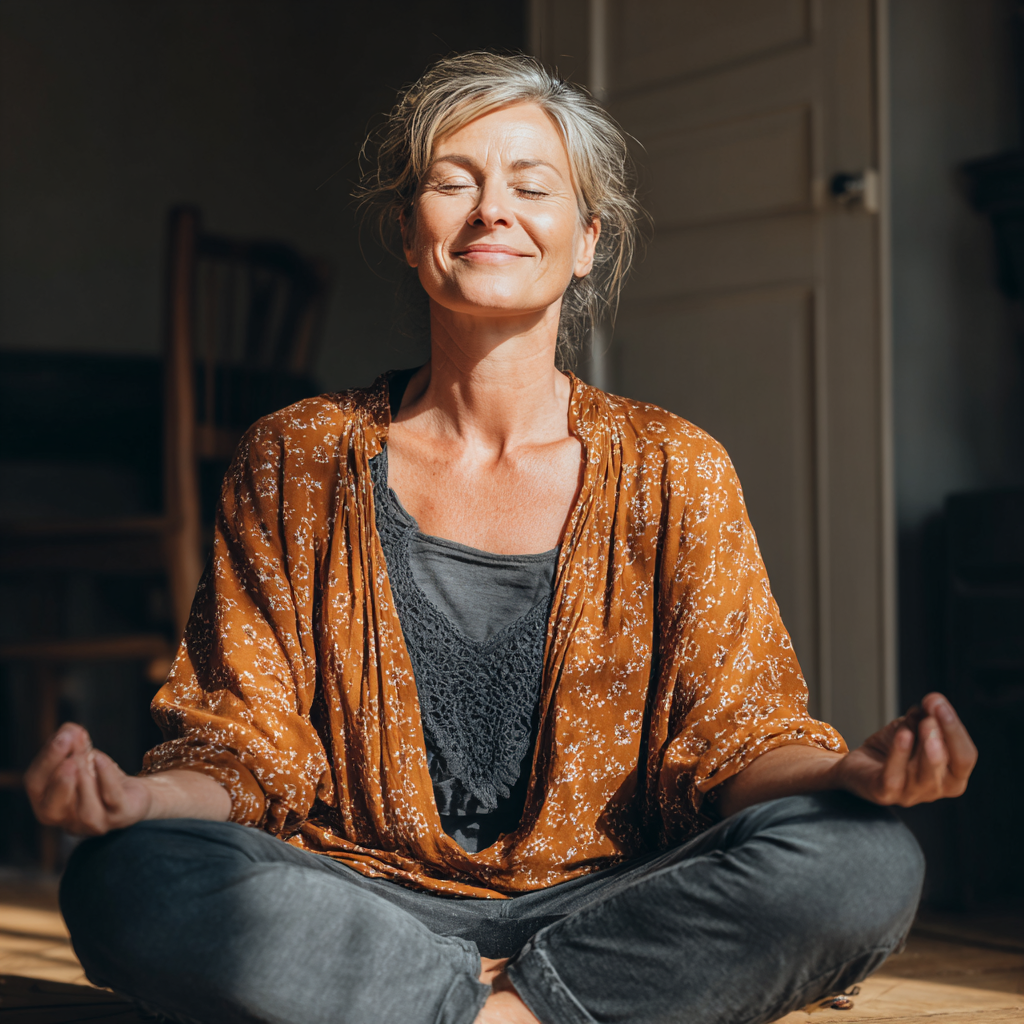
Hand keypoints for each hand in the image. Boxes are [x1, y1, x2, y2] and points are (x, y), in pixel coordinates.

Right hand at [25, 722, 152, 835]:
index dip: (47, 761)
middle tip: (70, 757)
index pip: (35, 786)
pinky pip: (112, 800)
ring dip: (84, 781)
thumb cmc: (100, 775)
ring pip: (85, 811)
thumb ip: (71, 744)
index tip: (61, 737)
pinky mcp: (121, 816)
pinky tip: (101, 760)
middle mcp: (67, 820)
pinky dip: (106, 778)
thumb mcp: (82, 757)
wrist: (135, 792)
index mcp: (48, 803)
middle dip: (59, 781)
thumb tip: (69, 730)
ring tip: (87, 756)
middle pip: (52, 808)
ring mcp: (95, 823)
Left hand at [835, 692, 976, 806]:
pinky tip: (903, 735)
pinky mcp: (886, 794)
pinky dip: (900, 754)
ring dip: (927, 746)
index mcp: (951, 776)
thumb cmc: (892, 748)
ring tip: (925, 722)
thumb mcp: (911, 729)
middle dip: (947, 734)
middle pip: (953, 766)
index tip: (939, 702)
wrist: (858, 764)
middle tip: (935, 710)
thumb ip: (923, 719)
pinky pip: (894, 776)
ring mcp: (912, 795)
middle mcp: (936, 789)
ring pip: (926, 774)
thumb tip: (932, 703)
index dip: (955, 729)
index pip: (965, 756)